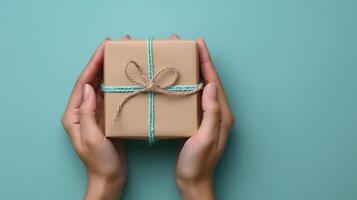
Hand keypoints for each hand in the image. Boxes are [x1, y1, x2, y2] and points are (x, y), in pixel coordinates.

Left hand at [61, 36, 130, 199]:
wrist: (109, 177)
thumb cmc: (99, 161)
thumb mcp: (92, 137)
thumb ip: (88, 112)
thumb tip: (89, 86)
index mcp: (75, 114)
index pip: (83, 83)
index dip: (93, 63)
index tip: (104, 47)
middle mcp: (83, 110)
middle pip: (92, 80)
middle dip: (101, 62)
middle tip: (114, 44)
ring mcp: (96, 113)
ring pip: (102, 86)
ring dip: (109, 71)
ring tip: (119, 55)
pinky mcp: (107, 117)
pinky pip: (111, 96)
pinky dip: (116, 84)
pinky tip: (124, 76)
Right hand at [173, 35, 234, 199]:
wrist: (193, 180)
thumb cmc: (198, 163)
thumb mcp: (205, 138)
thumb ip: (211, 113)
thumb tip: (209, 85)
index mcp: (222, 114)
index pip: (214, 82)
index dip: (206, 62)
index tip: (198, 44)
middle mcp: (217, 112)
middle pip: (208, 81)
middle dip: (199, 61)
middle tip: (187, 45)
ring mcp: (207, 117)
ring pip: (200, 87)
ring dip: (193, 71)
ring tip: (182, 57)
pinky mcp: (198, 121)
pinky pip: (193, 97)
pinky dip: (187, 85)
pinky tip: (178, 81)